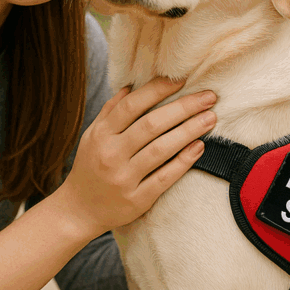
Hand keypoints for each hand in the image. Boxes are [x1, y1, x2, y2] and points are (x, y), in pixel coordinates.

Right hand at [53, 77, 216, 237]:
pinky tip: (199, 147)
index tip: (181, 79)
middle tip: (209, 97)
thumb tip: (132, 85)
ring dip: (189, 131)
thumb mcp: (93, 135)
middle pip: (151, 124)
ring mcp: (124, 178)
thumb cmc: (90, 166)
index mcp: (101, 134)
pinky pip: (165, 177)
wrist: (79, 209)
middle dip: (183, 108)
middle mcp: (111, 154)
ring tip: (210, 118)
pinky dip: (184, 161)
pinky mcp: (137, 200)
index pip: (131, 105)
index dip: (157, 90)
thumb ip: (111, 110)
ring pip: (161, 149)